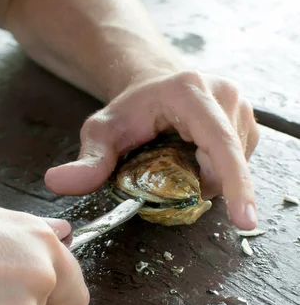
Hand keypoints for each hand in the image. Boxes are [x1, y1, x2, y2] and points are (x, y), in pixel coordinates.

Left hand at [45, 70, 259, 229]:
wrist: (152, 84)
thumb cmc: (129, 108)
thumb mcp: (101, 132)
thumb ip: (86, 160)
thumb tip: (56, 182)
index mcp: (192, 92)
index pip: (220, 144)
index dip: (235, 184)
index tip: (244, 220)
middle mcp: (225, 94)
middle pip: (226, 163)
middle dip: (198, 181)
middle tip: (165, 165)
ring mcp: (242, 107)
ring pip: (234, 166)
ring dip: (206, 177)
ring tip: (178, 157)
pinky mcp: (248, 121)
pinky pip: (238, 162)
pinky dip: (216, 171)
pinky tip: (193, 155)